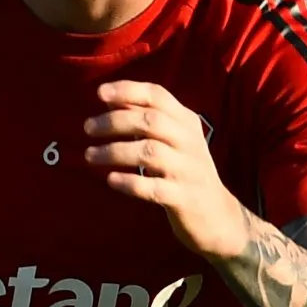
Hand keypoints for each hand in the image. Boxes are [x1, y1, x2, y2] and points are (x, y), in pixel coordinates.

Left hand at [81, 81, 251, 260]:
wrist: (218, 216)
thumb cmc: (186, 172)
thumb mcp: (174, 140)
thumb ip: (148, 120)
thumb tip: (113, 100)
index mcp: (187, 122)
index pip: (158, 95)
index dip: (128, 91)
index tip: (99, 93)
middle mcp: (190, 142)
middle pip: (150, 121)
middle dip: (115, 121)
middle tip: (87, 127)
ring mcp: (188, 170)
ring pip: (149, 152)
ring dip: (114, 151)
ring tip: (88, 155)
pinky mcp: (183, 198)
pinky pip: (153, 187)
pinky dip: (129, 182)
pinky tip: (110, 179)